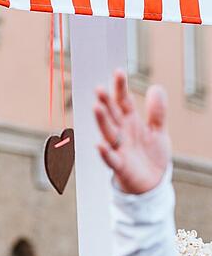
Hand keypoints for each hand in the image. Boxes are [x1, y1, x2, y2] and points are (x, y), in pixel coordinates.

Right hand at [93, 70, 170, 194]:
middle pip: (112, 115)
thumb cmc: (151, 156)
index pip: (124, 101)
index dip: (120, 88)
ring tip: (97, 108)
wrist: (152, 183)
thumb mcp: (158, 130)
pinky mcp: (119, 165)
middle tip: (99, 89)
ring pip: (108, 132)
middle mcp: (121, 133)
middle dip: (105, 102)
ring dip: (102, 121)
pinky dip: (105, 153)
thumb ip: (157, 111)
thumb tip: (156, 87)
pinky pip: (110, 159)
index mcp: (130, 122)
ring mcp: (118, 148)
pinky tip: (99, 145)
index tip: (118, 72)